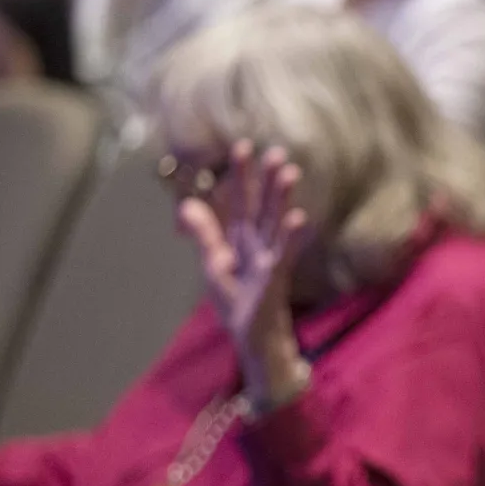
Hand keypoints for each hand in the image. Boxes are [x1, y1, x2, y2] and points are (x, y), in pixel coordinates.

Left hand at [176, 141, 312, 408]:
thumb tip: (185, 204)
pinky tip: (299, 218)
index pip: (240, 202)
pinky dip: (291, 237)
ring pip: (276, 224)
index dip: (240, 176)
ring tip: (290, 173)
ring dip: (283, 199)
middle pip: (262, 207)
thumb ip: (204, 233)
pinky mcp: (275, 280)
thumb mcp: (214, 265)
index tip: (243, 145)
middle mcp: (259, 245)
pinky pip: (283, 254)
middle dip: (267, 180)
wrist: (252, 340)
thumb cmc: (238, 303)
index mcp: (242, 240)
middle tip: (276, 151)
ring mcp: (269, 261)